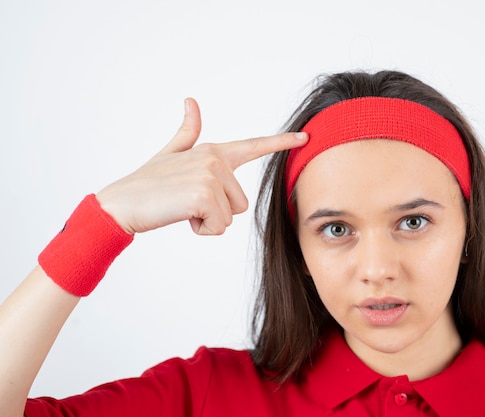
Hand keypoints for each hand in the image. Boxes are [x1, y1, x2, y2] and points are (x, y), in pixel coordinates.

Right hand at [96, 98, 307, 234]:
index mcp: (212, 151)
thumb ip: (187, 131)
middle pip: (241, 203)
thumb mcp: (170, 154)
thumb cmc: (148, 183)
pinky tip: (181, 216)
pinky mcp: (205, 195)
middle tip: (187, 203)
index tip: (305, 137)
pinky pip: (219, 227)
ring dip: (208, 221)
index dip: (281, 143)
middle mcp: (215, 159)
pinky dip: (201, 229)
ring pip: (231, 217)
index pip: (253, 146)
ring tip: (182, 208)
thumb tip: (191, 100)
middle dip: (216, 212)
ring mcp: (211, 176)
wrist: (121, 203)